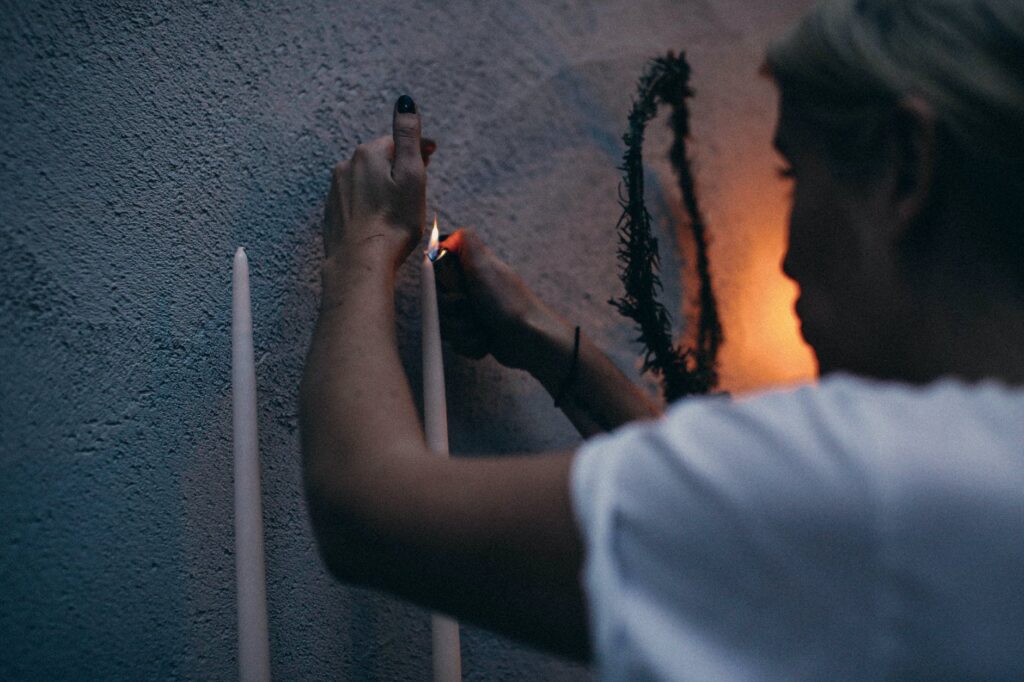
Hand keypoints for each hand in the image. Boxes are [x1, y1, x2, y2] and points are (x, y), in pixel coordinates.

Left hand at [322, 95, 435, 265]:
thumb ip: (408, 137)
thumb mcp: (411, 175)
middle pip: (380, 159)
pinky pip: (356, 200)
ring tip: (400, 202)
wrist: (360, 262)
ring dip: (383, 185)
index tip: (432, 156)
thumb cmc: (392, 222)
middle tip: (419, 179)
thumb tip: (405, 102)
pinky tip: (381, 218)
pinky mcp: (333, 213)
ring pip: (366, 180)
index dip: (418, 148)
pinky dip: (370, 203)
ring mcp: (337, 191)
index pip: (397, 142)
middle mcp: (347, 167)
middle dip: (399, 165)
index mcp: (368, 154)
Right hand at [437, 228, 562, 370]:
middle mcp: (472, 291)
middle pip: (438, 304)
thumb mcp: (484, 264)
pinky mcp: (477, 336)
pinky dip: (470, 345)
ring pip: (446, 326)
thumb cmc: (507, 303)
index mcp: (472, 271)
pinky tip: (486, 342)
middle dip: (451, 313)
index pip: (438, 276)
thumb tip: (447, 236)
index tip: (452, 291)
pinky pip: (458, 343)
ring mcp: (474, 314)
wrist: (529, 340)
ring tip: (482, 329)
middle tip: (470, 311)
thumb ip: (466, 242)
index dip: (439, 287)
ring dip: (462, 331)